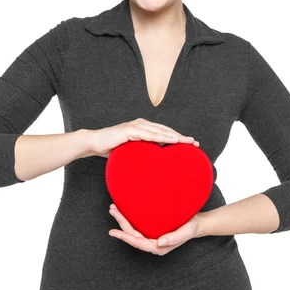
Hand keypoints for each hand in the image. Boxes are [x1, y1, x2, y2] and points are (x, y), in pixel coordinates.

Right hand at [84, 118, 199, 158]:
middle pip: (165, 130)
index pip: (164, 132)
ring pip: (159, 131)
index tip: (191, 144)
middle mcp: (141, 124)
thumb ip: (143, 154)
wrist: (94, 143)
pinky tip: (170, 141)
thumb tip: (154, 166)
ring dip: (174, 136)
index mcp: (143, 128)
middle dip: (181, 137)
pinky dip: (160, 137)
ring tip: (187, 142)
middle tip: (195, 143)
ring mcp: (135, 126)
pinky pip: (147, 134)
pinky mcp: (129, 130)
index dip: (178, 138)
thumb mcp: (132, 152)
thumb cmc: (112, 149)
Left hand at [108, 203, 200, 255]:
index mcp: (159, 247)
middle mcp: (153, 244)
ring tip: (114, 208)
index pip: (138, 243)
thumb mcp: (185, 232)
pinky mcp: (152, 230)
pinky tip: (124, 211)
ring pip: (133, 230)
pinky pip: (138, 226)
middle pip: (132, 235)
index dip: (124, 237)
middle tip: (112, 209)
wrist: (197, 223)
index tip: (113, 232)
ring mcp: (152, 237)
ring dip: (123, 220)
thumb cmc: (191, 227)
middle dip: (121, 223)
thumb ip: (173, 238)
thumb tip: (159, 243)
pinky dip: (130, 218)